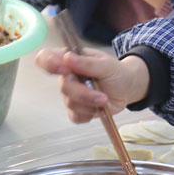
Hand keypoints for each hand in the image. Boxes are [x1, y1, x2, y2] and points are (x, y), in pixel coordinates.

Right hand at [35, 47, 149, 122]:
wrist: (128, 88)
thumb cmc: (116, 72)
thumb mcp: (106, 64)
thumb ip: (87, 63)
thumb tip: (67, 58)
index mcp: (70, 59)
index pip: (46, 58)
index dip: (49, 63)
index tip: (63, 69)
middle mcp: (67, 77)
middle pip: (63, 86)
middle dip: (83, 93)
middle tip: (101, 96)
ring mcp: (71, 94)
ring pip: (70, 103)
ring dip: (89, 104)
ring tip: (104, 100)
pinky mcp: (77, 110)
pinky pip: (75, 116)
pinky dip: (88, 114)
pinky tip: (98, 109)